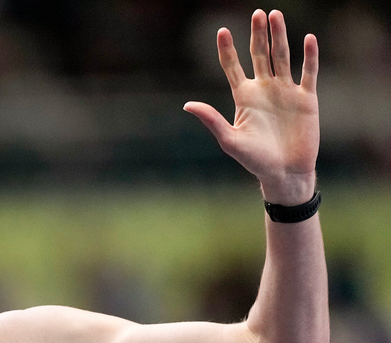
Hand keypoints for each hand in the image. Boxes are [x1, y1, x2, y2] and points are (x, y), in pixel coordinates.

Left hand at [184, 9, 318, 204]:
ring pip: (282, 57)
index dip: (228, 49)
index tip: (222, 30)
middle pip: (260, 54)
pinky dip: (309, 56)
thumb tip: (187, 105)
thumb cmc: (254, 160)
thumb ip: (211, 119)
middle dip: (258, 34)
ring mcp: (285, 92)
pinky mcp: (306, 98)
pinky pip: (308, 72)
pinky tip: (308, 39)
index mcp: (244, 97)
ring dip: (279, 37)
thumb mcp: (229, 140)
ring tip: (276, 15)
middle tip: (257, 13)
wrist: (284, 172)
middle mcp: (264, 89)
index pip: (233, 66)